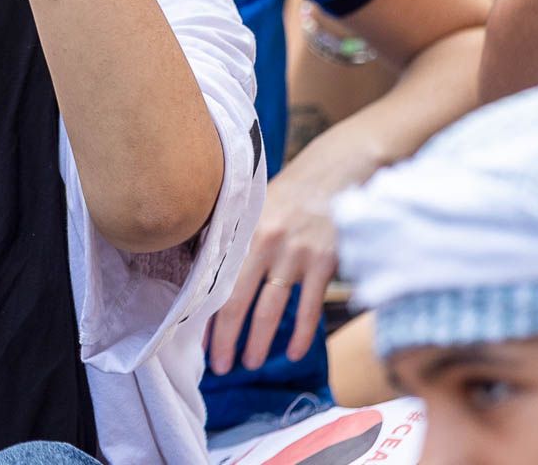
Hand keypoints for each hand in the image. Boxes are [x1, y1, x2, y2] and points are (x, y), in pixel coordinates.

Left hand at [206, 159, 342, 373]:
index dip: (207, 315)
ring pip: (270, 310)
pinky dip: (300, 334)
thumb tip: (202, 266)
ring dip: (258, 342)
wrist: (338, 171)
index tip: (199, 340)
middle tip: (221, 366)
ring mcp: (297, 255)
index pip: (218, 281)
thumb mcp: (255, 204)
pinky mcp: (325, 263)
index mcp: (244, 230)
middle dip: (227, 338)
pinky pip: (309, 308)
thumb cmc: (291, 191)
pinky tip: (292, 352)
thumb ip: (233, 233)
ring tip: (249, 363)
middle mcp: (266, 244)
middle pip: (238, 301)